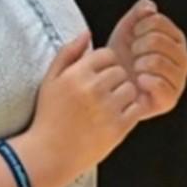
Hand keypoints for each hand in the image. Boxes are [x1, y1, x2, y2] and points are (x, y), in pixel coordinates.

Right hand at [16, 31, 143, 186]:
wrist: (50, 154)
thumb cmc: (49, 116)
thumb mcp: (50, 80)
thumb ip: (68, 53)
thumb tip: (87, 32)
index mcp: (76, 74)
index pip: (107, 54)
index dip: (105, 65)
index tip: (98, 77)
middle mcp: (93, 89)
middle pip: (121, 71)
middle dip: (115, 80)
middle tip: (104, 93)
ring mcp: (107, 109)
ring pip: (131, 88)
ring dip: (124, 95)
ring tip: (109, 106)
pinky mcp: (118, 128)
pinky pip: (136, 108)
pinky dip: (130, 111)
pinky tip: (116, 117)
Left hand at [106, 0, 186, 118]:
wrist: (114, 87)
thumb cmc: (123, 58)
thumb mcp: (127, 31)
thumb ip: (138, 14)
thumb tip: (151, 7)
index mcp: (176, 39)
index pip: (159, 21)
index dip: (140, 25)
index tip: (134, 34)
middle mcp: (183, 59)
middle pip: (158, 41)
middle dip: (137, 45)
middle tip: (133, 53)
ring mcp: (179, 80)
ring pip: (158, 61)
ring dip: (139, 63)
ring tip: (135, 68)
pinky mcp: (170, 100)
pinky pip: (158, 84)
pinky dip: (143, 80)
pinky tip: (138, 81)